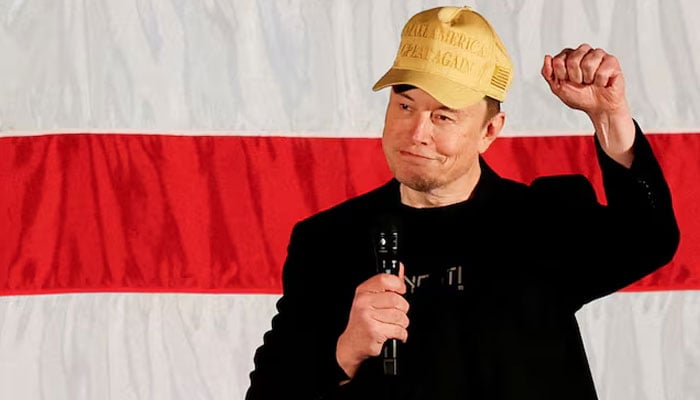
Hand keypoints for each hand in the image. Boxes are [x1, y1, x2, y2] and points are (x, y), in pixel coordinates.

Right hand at [336, 264, 408, 378]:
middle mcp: (364, 302)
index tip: (401, 291)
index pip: (385, 280)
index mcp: (363, 291)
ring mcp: (368, 316)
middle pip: (396, 300)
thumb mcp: (371, 299)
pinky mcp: (374, 331)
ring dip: (402, 323)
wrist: (352, 343)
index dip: (398, 285)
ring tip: (394, 324)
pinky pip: (398, 330)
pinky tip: (394, 333)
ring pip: (400, 316)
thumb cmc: (363, 320)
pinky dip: (401, 334)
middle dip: (403, 309)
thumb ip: (387, 285)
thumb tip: (400, 269)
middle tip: (398, 313)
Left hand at [541, 43, 628, 116]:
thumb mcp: (558, 87)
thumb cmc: (580, 96)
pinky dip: (600, 82)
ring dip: (588, 79)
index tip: (567, 81)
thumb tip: (547, 57)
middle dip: (575, 77)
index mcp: (569, 56)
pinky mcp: (612, 61)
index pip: (558, 60)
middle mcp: (584, 52)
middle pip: (572, 59)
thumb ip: (548, 73)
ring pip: (588, 63)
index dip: (561, 75)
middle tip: (581, 82)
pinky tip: (602, 82)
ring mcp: (598, 55)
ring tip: (591, 82)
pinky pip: (602, 70)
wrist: (598, 107)